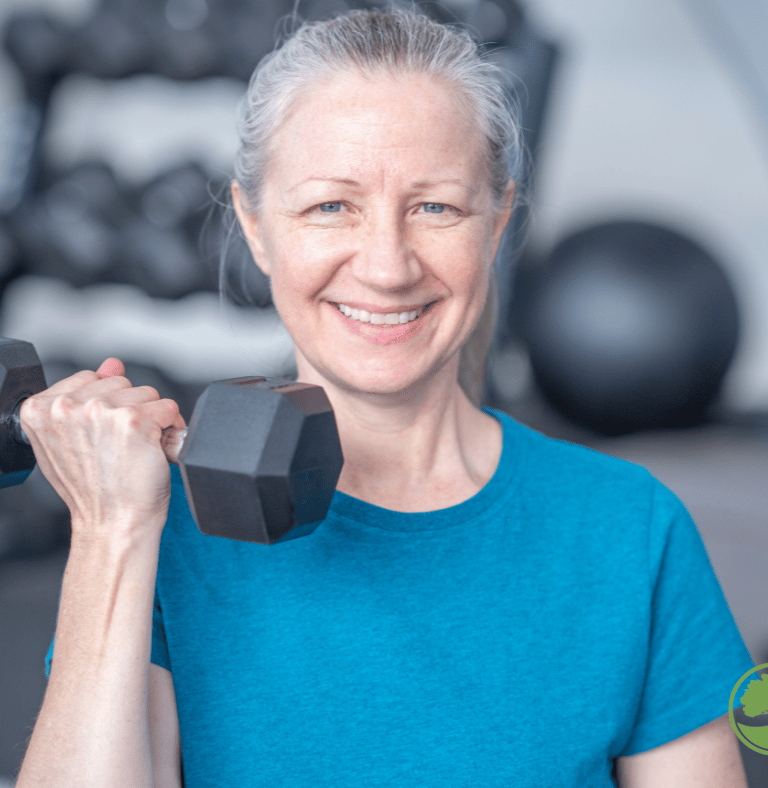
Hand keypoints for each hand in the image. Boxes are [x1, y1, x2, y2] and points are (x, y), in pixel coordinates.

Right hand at [18, 358, 185, 540]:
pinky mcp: (133, 420)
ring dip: (152, 419)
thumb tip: (111, 364)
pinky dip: (171, 428)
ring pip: (147, 393)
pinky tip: (154, 449)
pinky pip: (168, 407)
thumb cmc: (96, 490)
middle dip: (131, 410)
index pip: (91, 378)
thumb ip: (88, 397)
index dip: (109, 405)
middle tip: (124, 445)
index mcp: (40, 409)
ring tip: (137, 449)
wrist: (112, 524)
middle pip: (121, 382)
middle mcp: (66, 408)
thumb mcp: (75, 440)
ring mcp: (99, 412)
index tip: (107, 432)